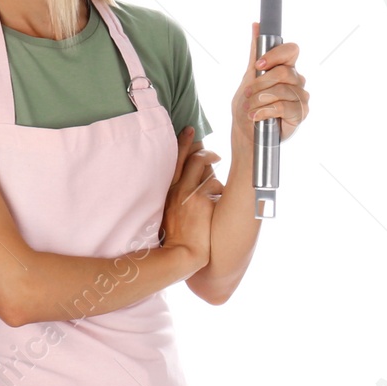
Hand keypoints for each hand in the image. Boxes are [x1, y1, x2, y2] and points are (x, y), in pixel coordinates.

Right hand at [159, 125, 223, 272]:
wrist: (181, 254)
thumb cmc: (179, 238)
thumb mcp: (172, 213)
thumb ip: (181, 195)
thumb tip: (199, 178)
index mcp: (168, 192)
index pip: (175, 161)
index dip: (183, 143)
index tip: (189, 130)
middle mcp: (176, 189)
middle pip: (192, 159)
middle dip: (204, 150)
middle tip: (212, 151)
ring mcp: (188, 192)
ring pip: (207, 171)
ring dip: (213, 177)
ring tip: (215, 186)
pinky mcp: (200, 199)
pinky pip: (215, 185)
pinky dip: (218, 192)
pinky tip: (217, 204)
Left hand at [231, 21, 308, 147]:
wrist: (246, 135)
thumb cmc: (247, 107)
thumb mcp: (247, 78)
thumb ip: (254, 54)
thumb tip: (256, 25)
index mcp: (285, 69)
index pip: (291, 50)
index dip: (276, 55)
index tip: (258, 66)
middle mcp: (296, 81)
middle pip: (283, 72)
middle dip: (259, 84)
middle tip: (247, 94)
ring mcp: (301, 97)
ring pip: (282, 90)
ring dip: (259, 101)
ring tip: (251, 109)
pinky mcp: (301, 114)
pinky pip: (285, 106)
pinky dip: (265, 112)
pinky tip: (257, 117)